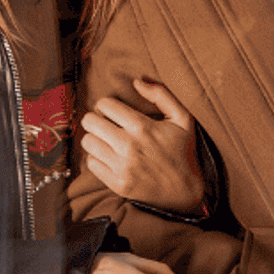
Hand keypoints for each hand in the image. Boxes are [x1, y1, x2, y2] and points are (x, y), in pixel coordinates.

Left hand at [79, 79, 203, 213]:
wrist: (186, 191)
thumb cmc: (183, 151)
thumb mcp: (182, 118)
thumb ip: (161, 95)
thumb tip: (136, 81)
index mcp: (142, 127)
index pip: (104, 105)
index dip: (107, 105)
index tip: (114, 112)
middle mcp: (129, 147)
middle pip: (89, 122)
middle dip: (96, 120)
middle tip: (106, 125)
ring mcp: (122, 167)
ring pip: (88, 142)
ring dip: (95, 139)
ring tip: (107, 141)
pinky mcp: (117, 184)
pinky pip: (91, 164)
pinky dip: (97, 159)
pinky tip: (110, 158)